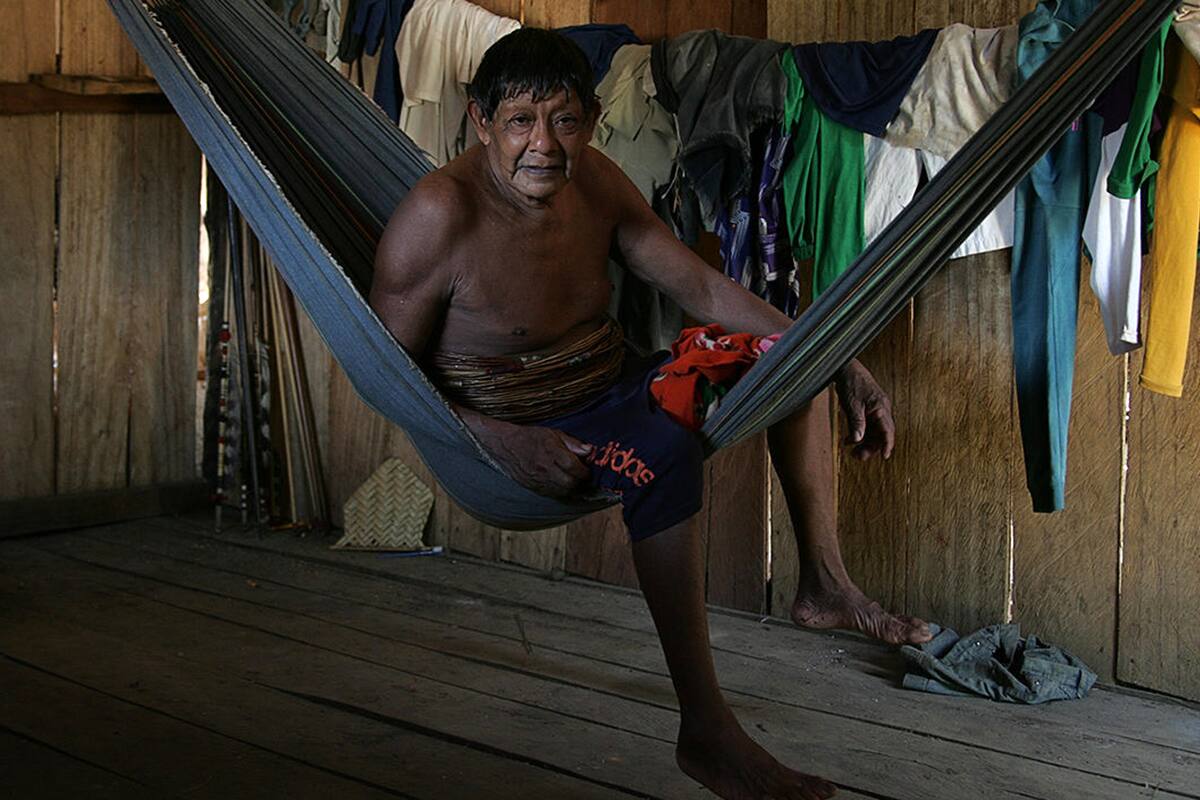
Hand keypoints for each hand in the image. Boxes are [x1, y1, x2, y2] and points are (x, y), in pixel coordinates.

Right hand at [462, 411, 593, 497]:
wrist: (504, 445)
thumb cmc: (530, 437)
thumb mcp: (553, 433)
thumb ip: (572, 443)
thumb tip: (590, 450)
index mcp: (551, 451)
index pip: (573, 466)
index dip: (585, 470)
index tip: (587, 469)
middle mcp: (544, 467)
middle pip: (570, 482)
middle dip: (580, 482)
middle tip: (582, 476)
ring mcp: (537, 479)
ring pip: (562, 491)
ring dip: (572, 488)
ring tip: (574, 481)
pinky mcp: (533, 487)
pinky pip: (552, 494)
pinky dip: (561, 492)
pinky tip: (563, 485)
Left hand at [834, 359, 894, 460]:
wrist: (846, 368)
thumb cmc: (851, 382)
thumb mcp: (852, 404)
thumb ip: (856, 422)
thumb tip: (858, 440)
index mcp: (881, 408)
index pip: (888, 430)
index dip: (887, 444)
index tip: (885, 456)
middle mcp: (882, 410)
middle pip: (881, 434)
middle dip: (871, 447)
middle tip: (857, 457)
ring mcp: (875, 410)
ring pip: (874, 432)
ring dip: (864, 443)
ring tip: (852, 452)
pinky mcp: (868, 410)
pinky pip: (868, 427)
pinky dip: (860, 434)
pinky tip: (848, 440)